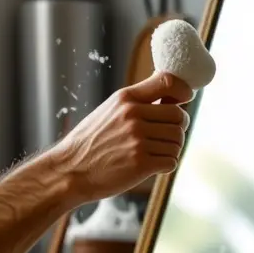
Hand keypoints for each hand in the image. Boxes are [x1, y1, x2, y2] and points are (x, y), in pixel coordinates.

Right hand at [48, 71, 194, 203]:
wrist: (70, 171)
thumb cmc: (91, 141)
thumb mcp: (110, 110)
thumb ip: (138, 100)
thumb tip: (170, 89)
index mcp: (125, 98)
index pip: (168, 82)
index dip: (183, 91)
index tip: (183, 100)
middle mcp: (133, 116)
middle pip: (180, 116)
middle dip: (178, 128)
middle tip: (165, 136)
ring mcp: (137, 140)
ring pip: (178, 141)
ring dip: (171, 149)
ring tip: (153, 152)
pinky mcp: (141, 163)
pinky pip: (172, 161)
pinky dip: (166, 165)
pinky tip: (151, 165)